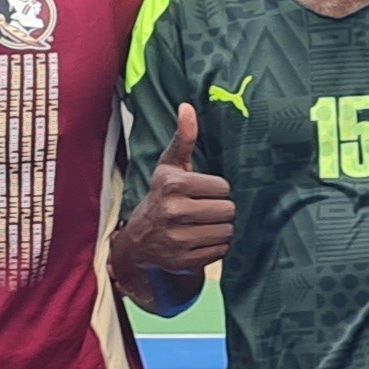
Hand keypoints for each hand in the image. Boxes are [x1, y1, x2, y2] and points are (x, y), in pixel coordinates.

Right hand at [114, 106, 235, 286]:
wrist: (141, 241)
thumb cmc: (163, 196)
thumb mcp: (169, 166)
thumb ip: (183, 138)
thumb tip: (187, 107)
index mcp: (172, 185)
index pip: (223, 187)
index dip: (217, 190)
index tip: (203, 192)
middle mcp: (173, 212)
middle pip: (227, 210)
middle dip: (221, 210)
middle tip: (205, 210)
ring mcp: (178, 239)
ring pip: (227, 231)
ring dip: (221, 229)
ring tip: (204, 225)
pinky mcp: (185, 261)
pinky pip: (221, 250)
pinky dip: (216, 246)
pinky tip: (200, 240)